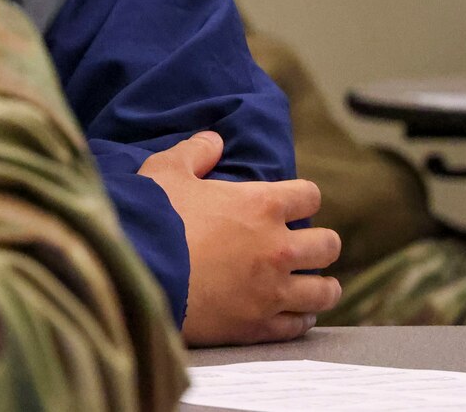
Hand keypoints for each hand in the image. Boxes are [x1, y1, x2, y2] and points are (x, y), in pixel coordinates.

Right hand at [138, 131, 342, 346]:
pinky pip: (298, 325)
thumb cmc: (154, 217)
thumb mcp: (167, 171)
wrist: (137, 272)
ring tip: (313, 285)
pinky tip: (294, 313)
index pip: (310, 196)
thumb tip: (214, 141)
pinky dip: (301, 319)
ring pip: (324, 291)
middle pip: (328, 246)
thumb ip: (195, 152)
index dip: (302, 198)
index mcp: (262, 205)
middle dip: (321, 244)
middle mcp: (278, 248)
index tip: (292, 205)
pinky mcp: (259, 325)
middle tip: (305, 247)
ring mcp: (272, 290)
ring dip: (322, 286)